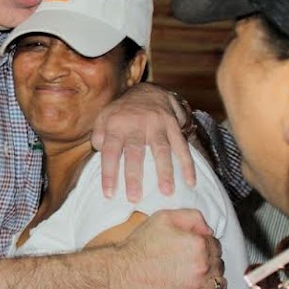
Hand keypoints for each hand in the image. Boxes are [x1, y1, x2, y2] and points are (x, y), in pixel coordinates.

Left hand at [91, 83, 196, 199]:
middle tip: (134, 198)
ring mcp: (156, 124)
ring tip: (167, 192)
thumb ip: (98, 135)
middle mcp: (136, 124)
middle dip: (134, 176)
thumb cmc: (122, 112)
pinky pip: (181, 145)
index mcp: (116, 125)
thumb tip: (99, 153)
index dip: (109, 173)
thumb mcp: (104, 117)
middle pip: (135, 152)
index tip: (109, 194)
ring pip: (161, 149)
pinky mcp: (173, 124)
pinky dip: (187, 164)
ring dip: (165, 171)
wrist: (147, 90)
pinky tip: (190, 181)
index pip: (110, 151)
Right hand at [113, 209, 225, 288]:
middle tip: (193, 261)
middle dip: (209, 260)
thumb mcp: (163, 218)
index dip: (205, 244)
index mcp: (197, 243)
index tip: (195, 247)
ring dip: (213, 279)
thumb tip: (209, 230)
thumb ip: (192, 217)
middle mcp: (202, 266)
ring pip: (221, 283)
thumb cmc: (140, 246)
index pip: (215, 243)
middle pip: (219, 263)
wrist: (122, 274)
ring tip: (199, 277)